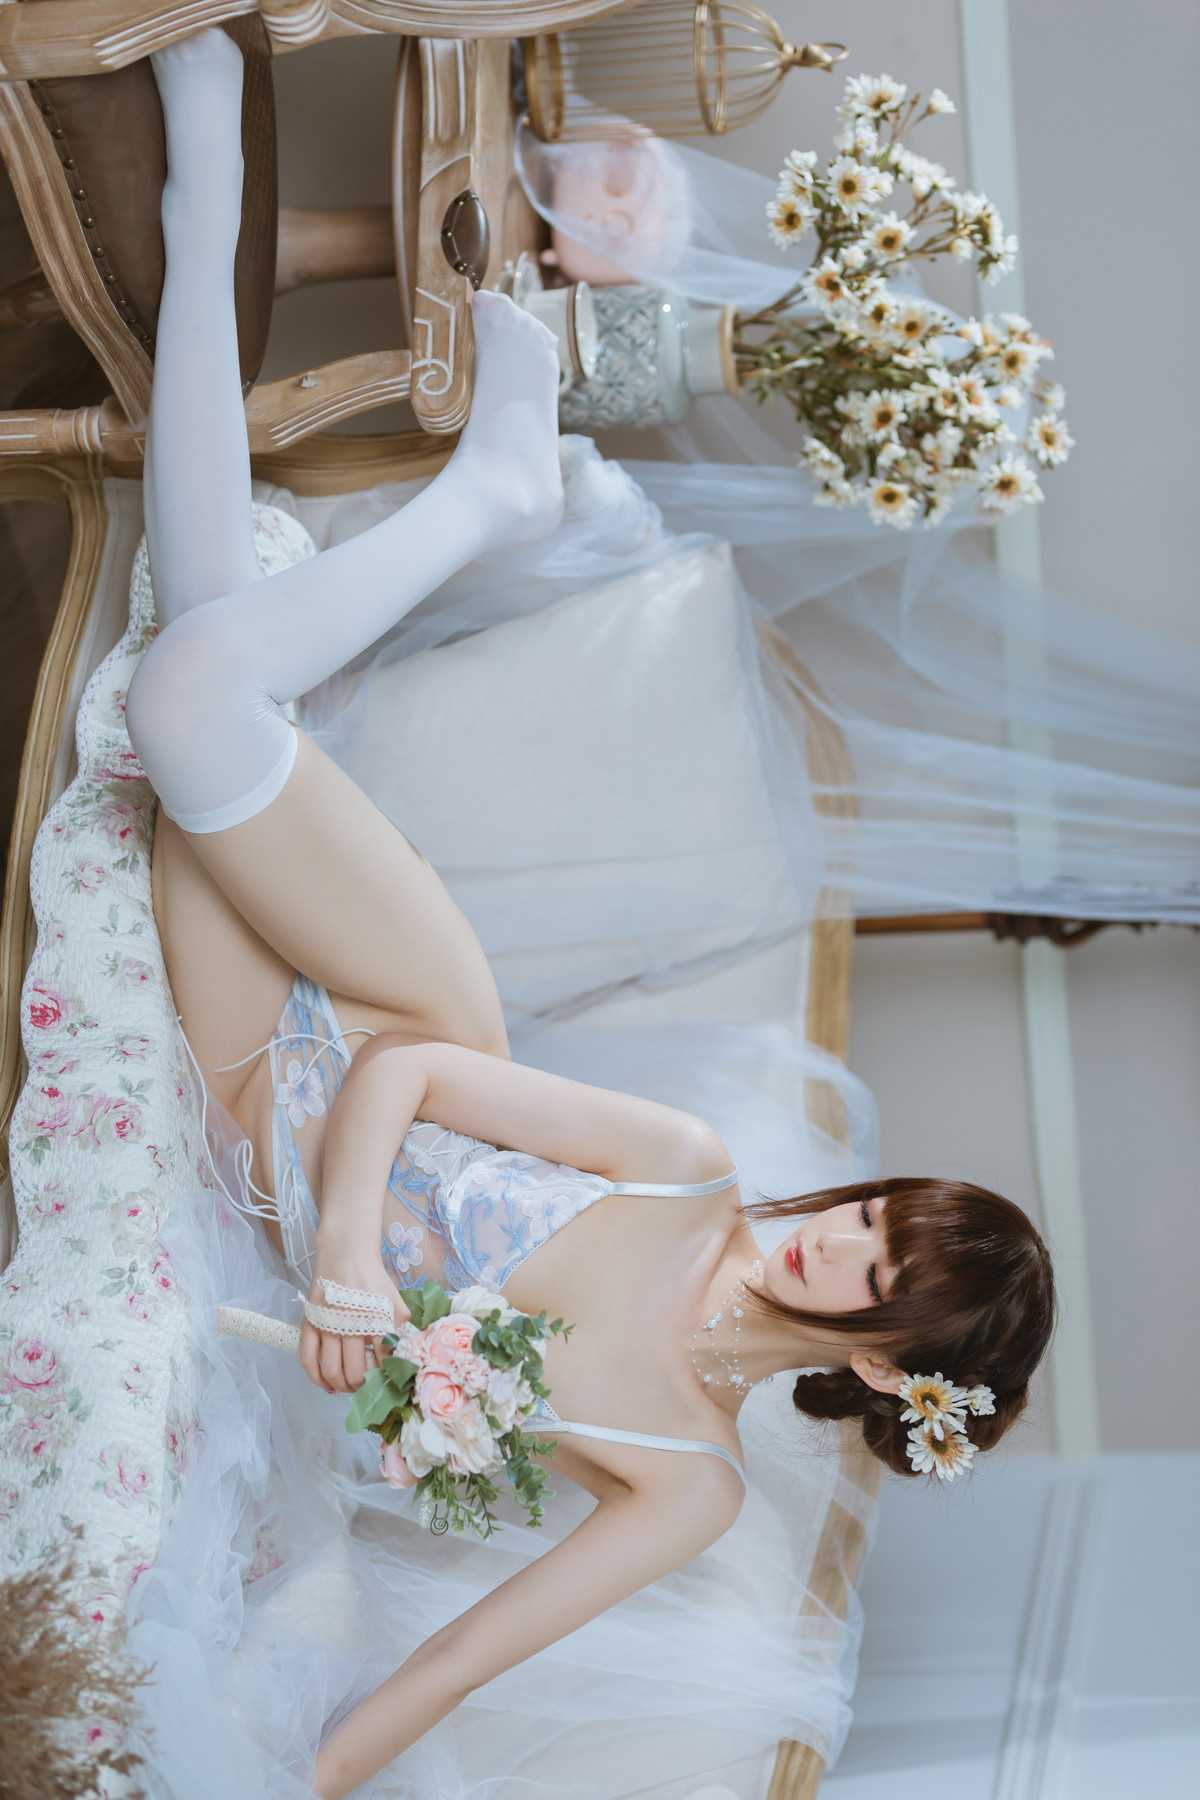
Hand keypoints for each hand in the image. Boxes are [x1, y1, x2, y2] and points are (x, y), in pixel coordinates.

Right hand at [298, 1238, 410, 1397]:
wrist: (346, 1253)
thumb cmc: (373, 1279)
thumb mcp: (395, 1300)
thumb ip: (402, 1328)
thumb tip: (407, 1358)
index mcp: (376, 1318)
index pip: (381, 1361)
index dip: (383, 1377)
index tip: (385, 1382)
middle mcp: (351, 1323)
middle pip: (353, 1372)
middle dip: (360, 1386)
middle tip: (365, 1387)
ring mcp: (327, 1323)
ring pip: (330, 1369)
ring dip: (340, 1386)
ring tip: (348, 1387)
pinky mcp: (309, 1322)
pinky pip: (307, 1357)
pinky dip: (315, 1377)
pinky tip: (327, 1385)